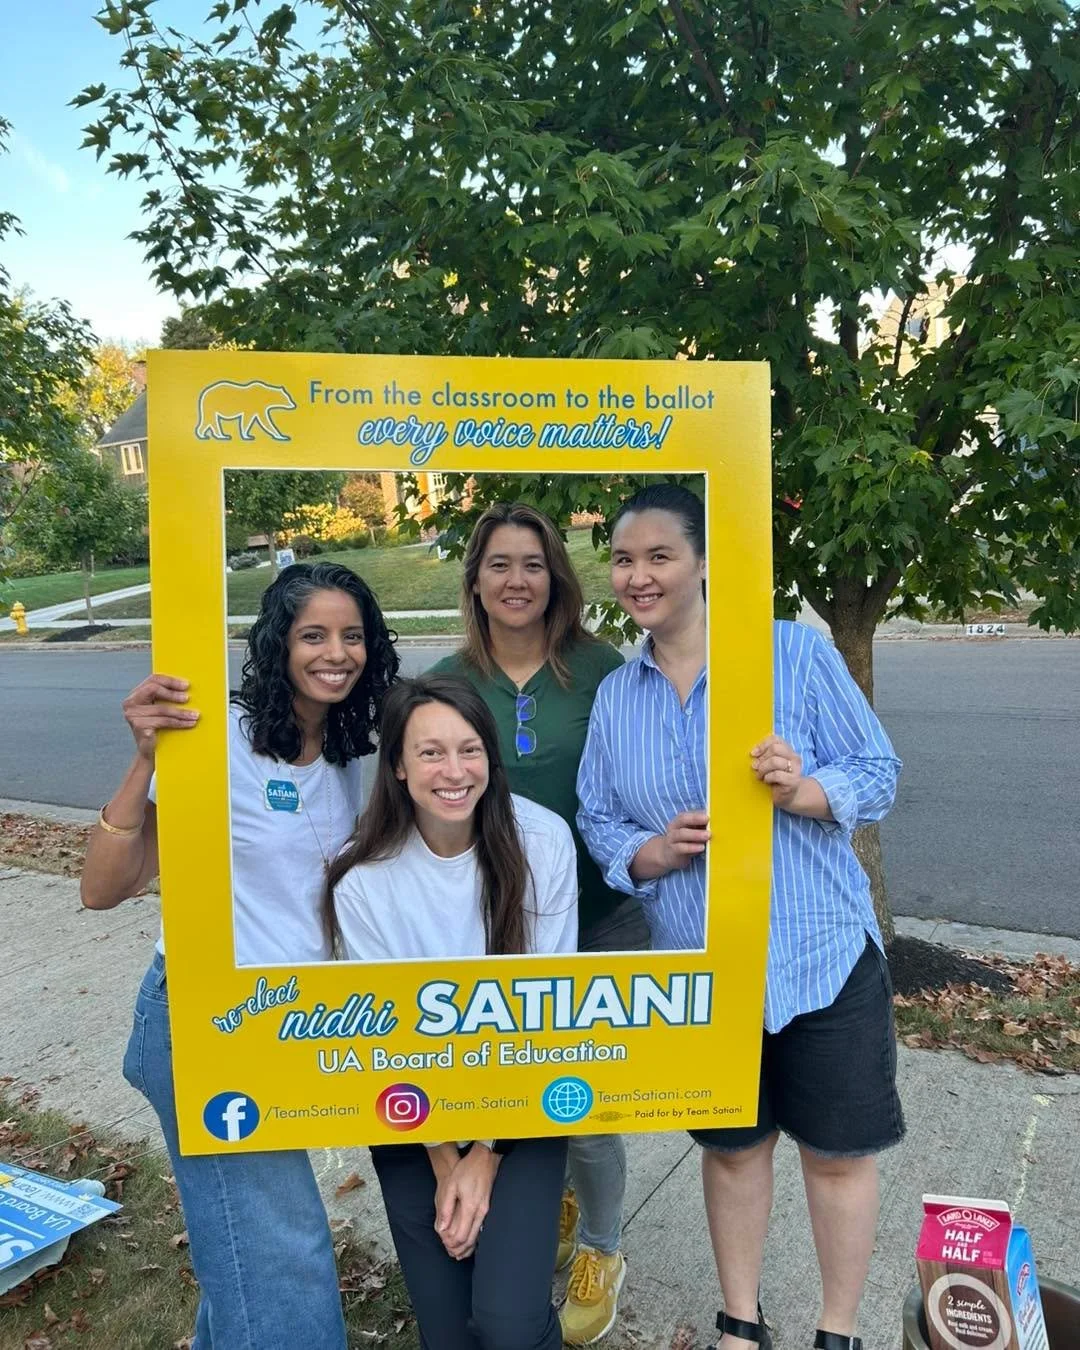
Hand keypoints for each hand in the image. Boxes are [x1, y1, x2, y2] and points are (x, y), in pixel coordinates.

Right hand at [122, 675, 198, 760]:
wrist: (150, 752)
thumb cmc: (158, 727)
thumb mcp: (160, 709)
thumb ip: (166, 696)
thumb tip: (188, 686)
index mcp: (135, 694)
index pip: (153, 680)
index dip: (170, 681)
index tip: (186, 685)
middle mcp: (130, 703)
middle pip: (153, 689)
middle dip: (173, 693)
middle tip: (188, 698)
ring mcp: (133, 716)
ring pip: (162, 708)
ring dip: (182, 712)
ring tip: (195, 715)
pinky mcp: (140, 727)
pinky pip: (164, 721)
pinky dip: (180, 722)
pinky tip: (190, 723)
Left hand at [434, 1145, 499, 1259]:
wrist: (485, 1158)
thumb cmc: (467, 1169)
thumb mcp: (451, 1185)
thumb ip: (446, 1208)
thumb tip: (441, 1229)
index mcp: (470, 1207)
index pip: (460, 1236)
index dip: (451, 1244)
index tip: (443, 1243)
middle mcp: (481, 1212)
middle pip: (470, 1240)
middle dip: (458, 1249)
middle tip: (449, 1252)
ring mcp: (487, 1211)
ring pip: (477, 1237)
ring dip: (466, 1247)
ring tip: (456, 1251)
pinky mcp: (488, 1208)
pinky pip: (481, 1230)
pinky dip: (473, 1239)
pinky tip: (467, 1241)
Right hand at [658, 810, 710, 870]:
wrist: (668, 855)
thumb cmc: (685, 841)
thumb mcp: (693, 832)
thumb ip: (702, 827)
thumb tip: (719, 823)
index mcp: (680, 820)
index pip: (688, 813)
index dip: (698, 814)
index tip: (710, 815)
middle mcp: (674, 827)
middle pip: (683, 820)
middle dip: (696, 819)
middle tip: (708, 820)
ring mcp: (672, 839)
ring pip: (681, 834)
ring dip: (695, 834)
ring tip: (708, 835)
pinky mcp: (673, 851)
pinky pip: (681, 848)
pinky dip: (692, 847)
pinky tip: (702, 847)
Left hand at [751, 734, 802, 807]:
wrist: (788, 796)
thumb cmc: (775, 779)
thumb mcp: (769, 764)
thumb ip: (763, 756)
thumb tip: (752, 754)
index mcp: (788, 750)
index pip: (776, 739)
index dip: (762, 745)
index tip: (753, 754)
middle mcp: (794, 757)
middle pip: (775, 749)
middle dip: (762, 758)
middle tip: (755, 767)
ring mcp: (795, 769)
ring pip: (775, 761)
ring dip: (763, 769)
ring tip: (760, 775)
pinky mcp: (793, 781)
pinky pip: (777, 774)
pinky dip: (768, 777)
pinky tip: (767, 781)